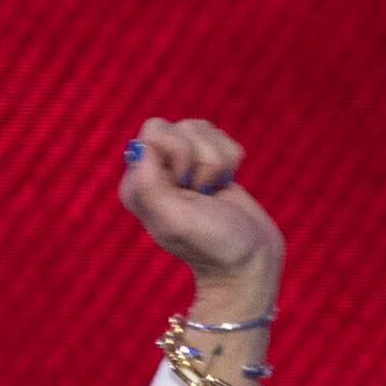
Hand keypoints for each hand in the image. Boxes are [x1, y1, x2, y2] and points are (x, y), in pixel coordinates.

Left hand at [118, 116, 283, 321]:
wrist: (248, 259)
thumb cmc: (210, 243)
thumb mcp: (175, 220)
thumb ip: (150, 185)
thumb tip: (140, 145)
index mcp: (137, 182)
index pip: (153, 132)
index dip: (179, 153)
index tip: (185, 186)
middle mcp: (154, 170)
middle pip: (182, 126)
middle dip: (202, 155)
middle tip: (200, 190)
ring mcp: (181, 165)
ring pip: (204, 129)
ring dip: (218, 161)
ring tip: (213, 191)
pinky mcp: (207, 164)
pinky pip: (222, 138)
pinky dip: (231, 160)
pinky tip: (224, 185)